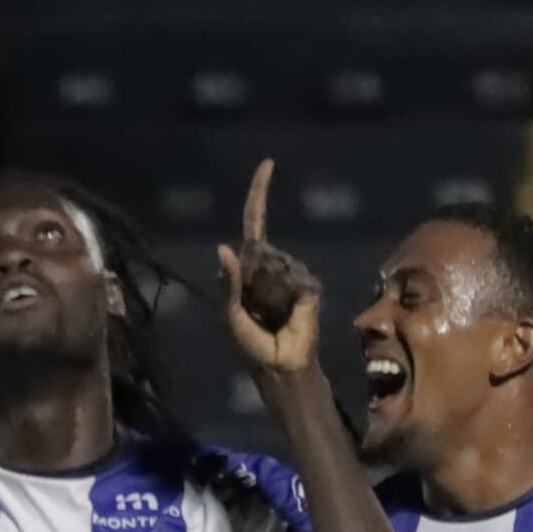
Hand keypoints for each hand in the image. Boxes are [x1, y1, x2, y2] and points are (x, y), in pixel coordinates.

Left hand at [216, 159, 321, 381]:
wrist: (281, 368)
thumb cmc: (251, 345)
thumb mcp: (230, 316)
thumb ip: (227, 284)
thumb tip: (223, 248)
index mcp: (249, 268)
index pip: (254, 223)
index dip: (259, 194)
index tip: (269, 163)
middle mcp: (271, 265)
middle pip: (261, 250)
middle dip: (254, 279)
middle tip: (258, 311)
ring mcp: (292, 274)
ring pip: (278, 266)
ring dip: (271, 294)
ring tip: (273, 316)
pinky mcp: (310, 287)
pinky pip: (297, 281)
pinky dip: (290, 299)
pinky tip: (290, 316)